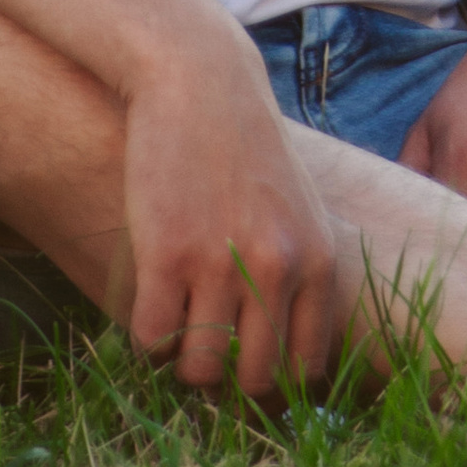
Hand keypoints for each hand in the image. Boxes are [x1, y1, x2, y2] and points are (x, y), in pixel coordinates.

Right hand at [121, 35, 341, 399]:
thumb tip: (290, 360)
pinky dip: (147, 342)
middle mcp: (278, 267)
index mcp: (319, 260)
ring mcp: (221, 263)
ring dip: (183, 364)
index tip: (249, 369)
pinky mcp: (166, 254)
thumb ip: (302, 274)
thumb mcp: (302, 210)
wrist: (201, 83)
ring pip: (200, 370)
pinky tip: (151, 311)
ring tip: (178, 334)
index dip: (275, 383)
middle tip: (208, 355)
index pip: (307, 367)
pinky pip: (153, 340)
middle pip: (254, 379)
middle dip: (228, 381)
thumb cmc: (249, 150)